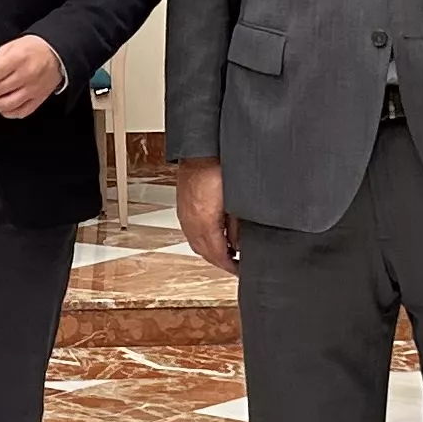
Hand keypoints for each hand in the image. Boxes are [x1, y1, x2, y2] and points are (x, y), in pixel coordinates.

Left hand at [0, 36, 65, 119]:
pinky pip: (20, 112)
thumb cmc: (32, 49)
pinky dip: (6, 112)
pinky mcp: (39, 99)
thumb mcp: (9, 47)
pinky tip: (0, 107)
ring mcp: (33, 89)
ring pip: (6, 105)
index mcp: (17, 59)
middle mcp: (26, 75)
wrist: (56, 53)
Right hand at [174, 158, 236, 272]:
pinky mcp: (183, 209)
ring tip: (225, 253)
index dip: (229, 265)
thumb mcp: (235, 202)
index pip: (217, 254)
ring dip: (210, 252)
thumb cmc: (218, 169)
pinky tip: (211, 237)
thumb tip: (238, 244)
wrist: (201, 151)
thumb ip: (236, 225)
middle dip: (220, 262)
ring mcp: (185, 216)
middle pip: (205, 253)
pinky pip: (191, 233)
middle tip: (234, 265)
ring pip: (196, 244)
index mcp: (205, 222)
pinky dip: (201, 241)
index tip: (239, 270)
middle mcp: (191, 222)